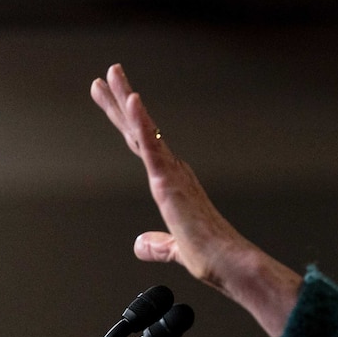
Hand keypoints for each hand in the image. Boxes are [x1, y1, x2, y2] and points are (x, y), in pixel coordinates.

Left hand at [90, 64, 300, 336]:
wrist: (229, 263)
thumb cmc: (211, 256)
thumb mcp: (174, 249)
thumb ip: (158, 244)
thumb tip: (141, 245)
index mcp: (174, 183)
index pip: (144, 145)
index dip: (128, 122)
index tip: (116, 100)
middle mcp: (174, 171)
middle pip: (139, 129)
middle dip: (120, 100)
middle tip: (108, 73)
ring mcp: (172, 173)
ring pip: (142, 129)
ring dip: (125, 100)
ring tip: (112, 73)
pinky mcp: (170, 182)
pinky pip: (152, 145)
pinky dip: (142, 121)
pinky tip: (132, 100)